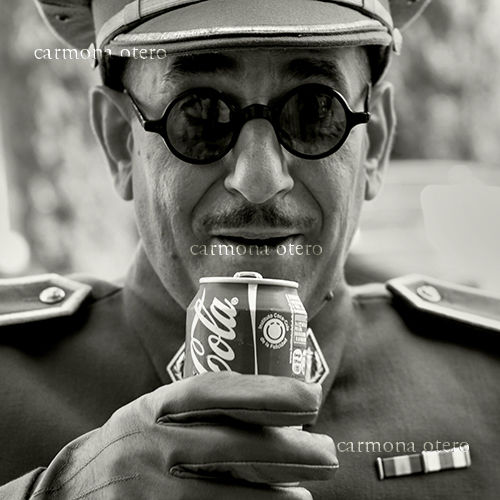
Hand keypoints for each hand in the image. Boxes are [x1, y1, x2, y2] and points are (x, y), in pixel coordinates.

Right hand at [30, 372, 336, 498]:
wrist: (66, 493)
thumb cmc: (128, 446)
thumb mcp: (153, 415)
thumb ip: (198, 412)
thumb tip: (271, 416)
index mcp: (152, 407)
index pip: (213, 391)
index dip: (265, 392)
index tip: (311, 397)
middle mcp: (148, 444)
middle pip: (228, 445)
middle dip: (285, 450)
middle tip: (328, 454)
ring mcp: (142, 491)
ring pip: (220, 496)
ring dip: (270, 497)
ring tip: (305, 497)